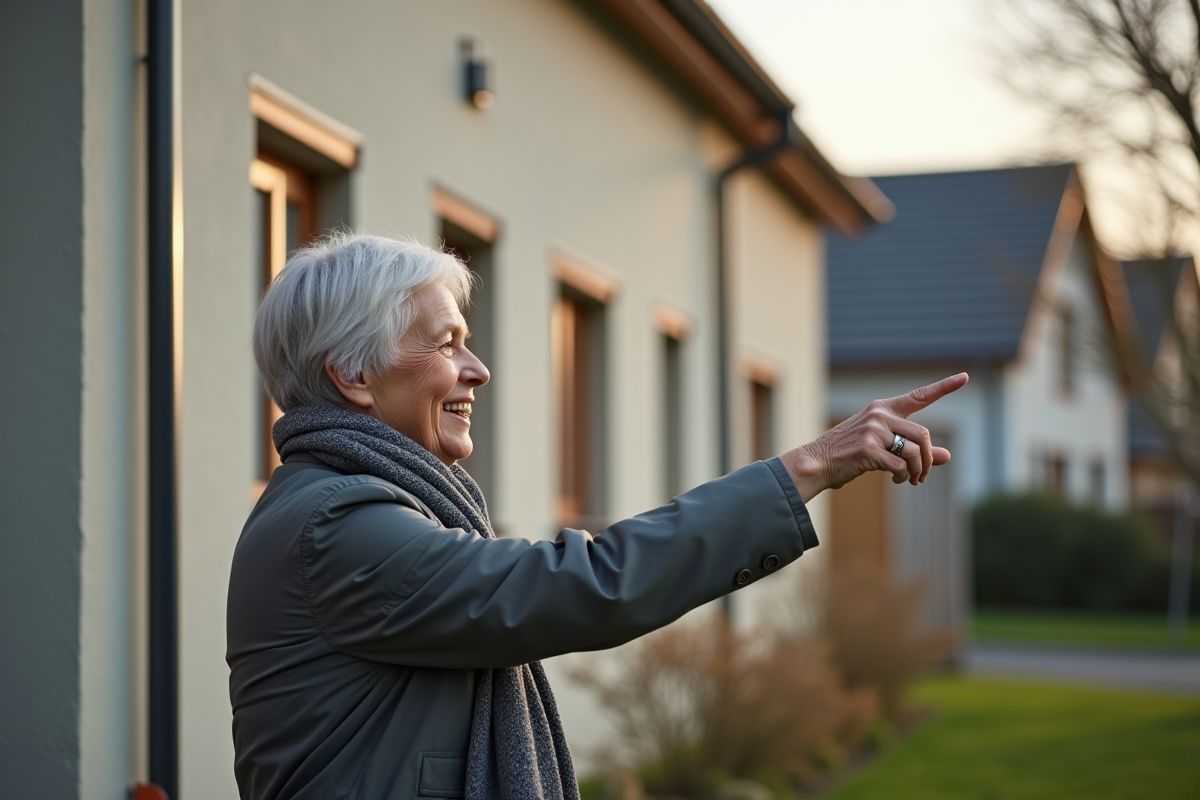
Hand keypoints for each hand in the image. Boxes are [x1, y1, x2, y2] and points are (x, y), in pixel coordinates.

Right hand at [780, 373, 967, 501]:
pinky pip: (900, 466)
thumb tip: (947, 456)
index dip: (944, 387)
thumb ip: (915, 449)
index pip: (918, 396)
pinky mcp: (868, 449)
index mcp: (882, 409)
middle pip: (923, 435)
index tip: (964, 377)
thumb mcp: (883, 446)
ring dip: (917, 471)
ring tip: (909, 479)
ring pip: (914, 452)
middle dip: (928, 459)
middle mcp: (879, 415)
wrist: (817, 462)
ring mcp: (873, 431)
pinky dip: (902, 476)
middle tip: (923, 475)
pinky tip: (894, 479)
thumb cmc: (849, 454)